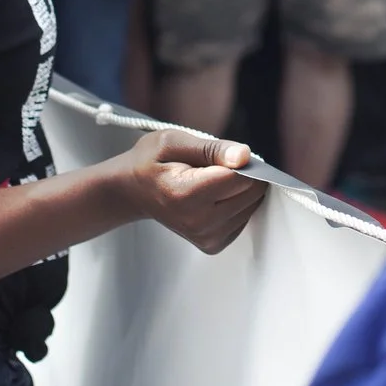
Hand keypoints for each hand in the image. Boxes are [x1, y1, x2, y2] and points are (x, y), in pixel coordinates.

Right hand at [115, 128, 267, 255]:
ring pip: (252, 205)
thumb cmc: (151, 162)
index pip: (241, 178)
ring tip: (211, 181)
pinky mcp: (213, 244)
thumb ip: (212, 149)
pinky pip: (244, 218)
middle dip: (243, 173)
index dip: (240, 160)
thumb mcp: (174, 141)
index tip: (224, 154)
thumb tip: (244, 156)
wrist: (133, 191)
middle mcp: (198, 222)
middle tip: (215, 166)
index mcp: (186, 195)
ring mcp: (206, 237)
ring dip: (240, 189)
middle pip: (251, 193)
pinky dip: (237, 203)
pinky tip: (214, 196)